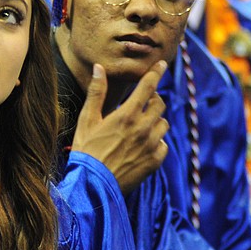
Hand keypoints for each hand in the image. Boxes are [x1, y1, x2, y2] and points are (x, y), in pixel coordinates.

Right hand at [71, 60, 168, 193]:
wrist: (92, 185)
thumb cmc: (86, 151)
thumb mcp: (87, 120)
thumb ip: (97, 93)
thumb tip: (99, 69)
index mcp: (126, 115)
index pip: (148, 87)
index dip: (156, 73)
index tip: (162, 64)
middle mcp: (143, 128)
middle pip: (160, 104)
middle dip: (153, 99)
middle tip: (143, 102)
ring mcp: (151, 146)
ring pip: (163, 124)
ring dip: (155, 121)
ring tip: (140, 126)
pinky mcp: (155, 161)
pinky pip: (164, 144)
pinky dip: (156, 141)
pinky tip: (142, 145)